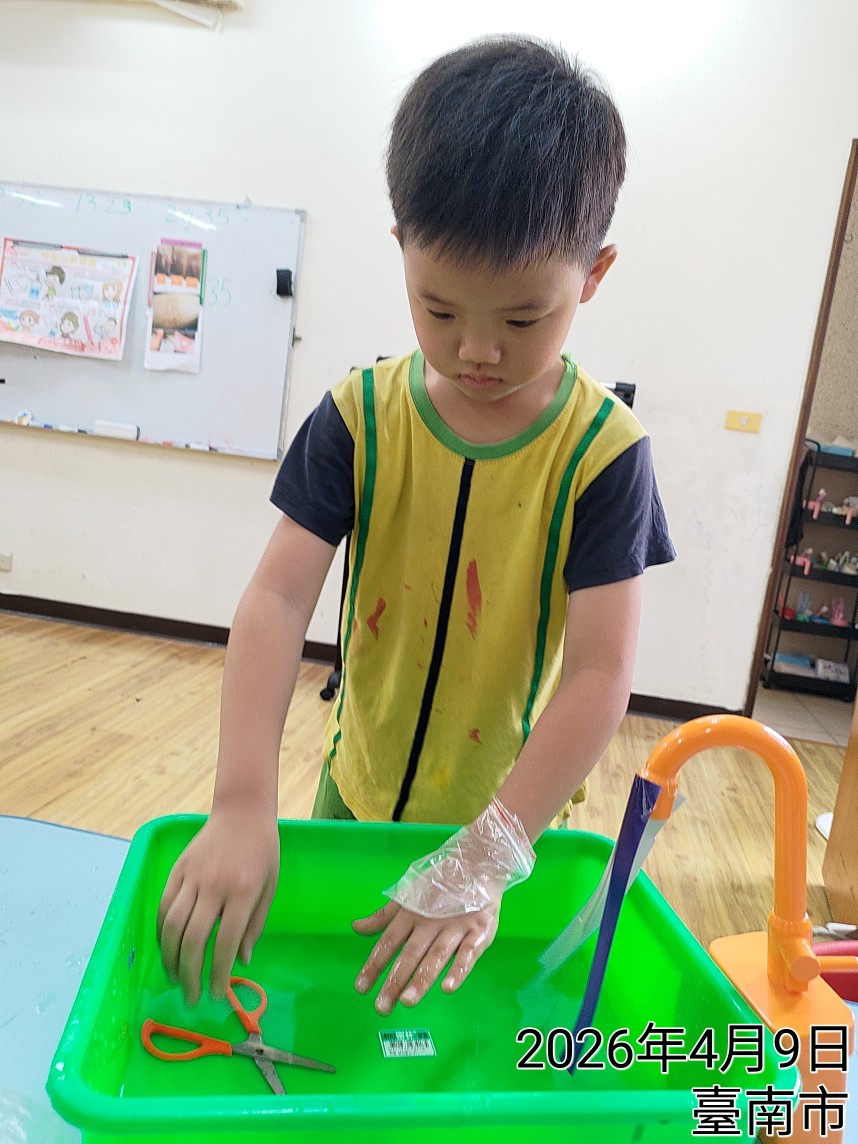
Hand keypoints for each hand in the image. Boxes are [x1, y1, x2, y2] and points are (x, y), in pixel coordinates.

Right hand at [156, 808, 278, 1005]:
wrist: (242, 813)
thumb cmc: (263, 852)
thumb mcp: (270, 887)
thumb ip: (255, 925)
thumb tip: (241, 962)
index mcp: (242, 892)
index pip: (224, 943)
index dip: (218, 974)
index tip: (216, 995)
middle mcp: (214, 886)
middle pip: (193, 939)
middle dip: (190, 974)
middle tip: (191, 997)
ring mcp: (192, 877)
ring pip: (171, 925)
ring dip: (170, 958)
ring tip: (175, 978)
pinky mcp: (177, 870)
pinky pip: (163, 906)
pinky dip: (160, 932)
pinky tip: (166, 948)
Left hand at [352, 899, 498, 1014]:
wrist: (477, 863)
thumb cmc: (439, 885)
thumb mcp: (408, 897)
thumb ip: (383, 916)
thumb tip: (356, 927)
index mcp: (411, 914)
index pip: (388, 942)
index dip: (374, 965)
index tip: (361, 988)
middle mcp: (430, 922)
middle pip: (410, 954)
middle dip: (395, 981)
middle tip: (381, 1007)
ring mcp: (456, 927)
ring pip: (436, 956)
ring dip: (421, 979)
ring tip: (407, 1001)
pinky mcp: (480, 931)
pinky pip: (468, 953)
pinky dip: (459, 970)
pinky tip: (448, 987)